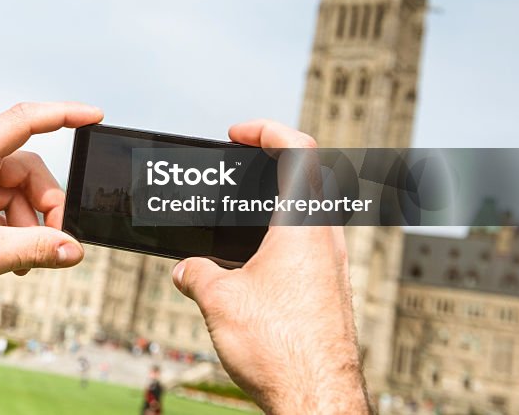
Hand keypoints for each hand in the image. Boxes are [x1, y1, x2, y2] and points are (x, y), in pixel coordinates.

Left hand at [0, 101, 100, 316]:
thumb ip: (36, 249)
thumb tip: (73, 249)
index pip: (23, 121)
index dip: (63, 114)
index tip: (93, 116)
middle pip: (23, 167)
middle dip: (44, 203)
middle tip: (53, 241)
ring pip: (9, 190)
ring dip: (25, 222)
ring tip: (22, 261)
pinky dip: (6, 226)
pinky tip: (6, 258)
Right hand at [172, 120, 369, 414]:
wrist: (317, 401)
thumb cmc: (280, 348)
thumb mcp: (218, 301)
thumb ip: (196, 272)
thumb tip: (186, 269)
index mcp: (304, 226)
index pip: (300, 150)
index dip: (267, 129)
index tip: (237, 135)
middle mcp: (326, 241)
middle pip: (306, 178)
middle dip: (268, 165)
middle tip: (235, 167)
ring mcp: (332, 268)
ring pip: (307, 215)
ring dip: (272, 206)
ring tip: (235, 217)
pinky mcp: (329, 293)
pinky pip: (305, 248)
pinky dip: (277, 239)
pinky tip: (248, 265)